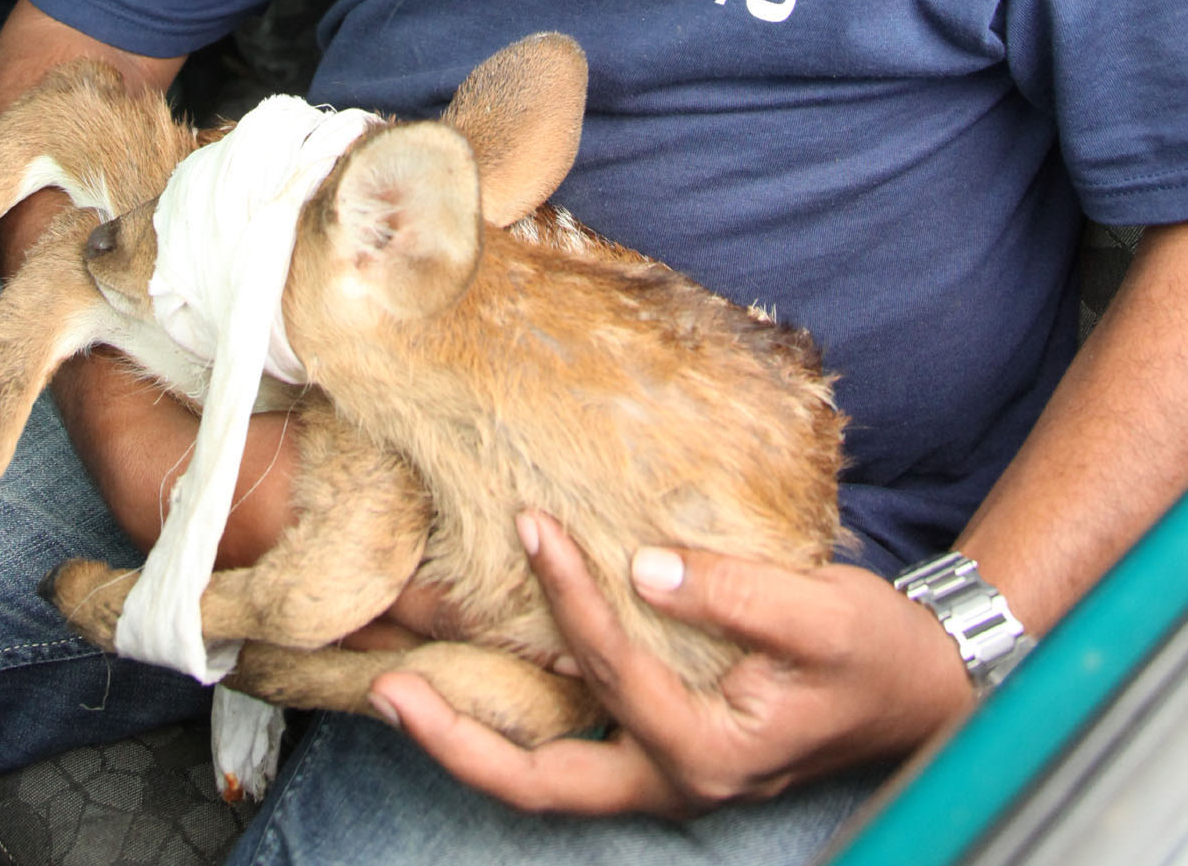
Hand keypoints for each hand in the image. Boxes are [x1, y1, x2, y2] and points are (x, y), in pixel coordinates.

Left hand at [370, 511, 972, 817]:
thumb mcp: (821, 614)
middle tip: (388, 691)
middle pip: (543, 783)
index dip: (569, 596)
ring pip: (548, 779)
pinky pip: (575, 748)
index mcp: (712, 754)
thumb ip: (734, 593)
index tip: (535, 524)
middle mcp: (676, 781)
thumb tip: (644, 566)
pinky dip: (521, 722)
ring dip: (474, 741)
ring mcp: (666, 774)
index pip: (614, 669)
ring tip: (401, 693)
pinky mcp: (664, 748)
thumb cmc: (874, 654)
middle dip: (460, 741)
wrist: (919, 692)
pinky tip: (482, 675)